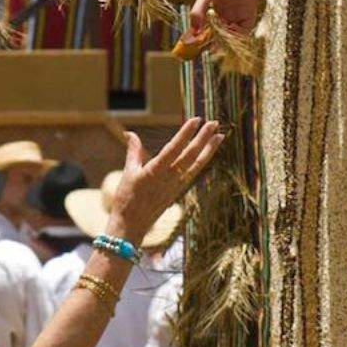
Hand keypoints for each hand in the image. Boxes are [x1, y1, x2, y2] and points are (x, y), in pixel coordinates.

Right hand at [106, 119, 223, 245]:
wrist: (131, 226)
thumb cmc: (126, 199)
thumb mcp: (128, 173)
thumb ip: (134, 152)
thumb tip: (130, 133)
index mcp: (155, 172)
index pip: (174, 148)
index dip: (185, 134)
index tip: (195, 120)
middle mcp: (169, 179)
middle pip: (190, 155)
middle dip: (203, 138)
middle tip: (214, 123)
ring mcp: (176, 186)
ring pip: (196, 165)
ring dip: (208, 149)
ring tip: (220, 136)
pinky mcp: (179, 192)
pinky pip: (193, 173)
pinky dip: (202, 161)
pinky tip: (208, 153)